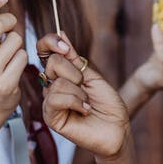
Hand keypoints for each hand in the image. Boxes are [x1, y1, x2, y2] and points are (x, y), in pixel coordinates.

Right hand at [37, 34, 130, 160]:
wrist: (117, 129)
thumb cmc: (108, 105)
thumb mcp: (93, 76)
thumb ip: (74, 58)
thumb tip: (61, 33)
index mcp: (62, 74)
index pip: (44, 50)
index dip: (50, 42)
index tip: (65, 47)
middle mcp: (53, 86)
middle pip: (52, 63)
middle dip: (75, 72)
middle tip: (85, 87)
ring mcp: (50, 102)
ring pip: (56, 82)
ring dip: (79, 92)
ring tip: (87, 103)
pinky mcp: (51, 117)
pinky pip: (54, 99)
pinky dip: (74, 101)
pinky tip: (84, 110)